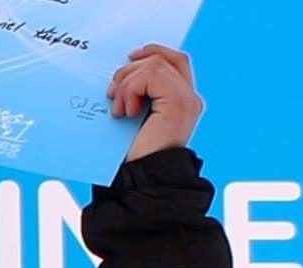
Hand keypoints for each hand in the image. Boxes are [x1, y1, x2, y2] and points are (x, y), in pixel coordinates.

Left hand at [106, 44, 203, 161]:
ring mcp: (187, 100)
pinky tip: (126, 112)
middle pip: (161, 59)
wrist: (141, 180)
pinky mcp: (178, 103)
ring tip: (118, 109)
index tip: (130, 58)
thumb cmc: (133, 156)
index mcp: (182, 101)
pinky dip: (130, 90)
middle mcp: (190, 99)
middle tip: (112, 94)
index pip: (175, 60)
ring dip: (126, 84)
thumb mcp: (135, 117)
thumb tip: (124, 70)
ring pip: (154, 65)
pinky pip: (151, 76)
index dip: (153, 52)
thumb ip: (140, 95)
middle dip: (130, 71)